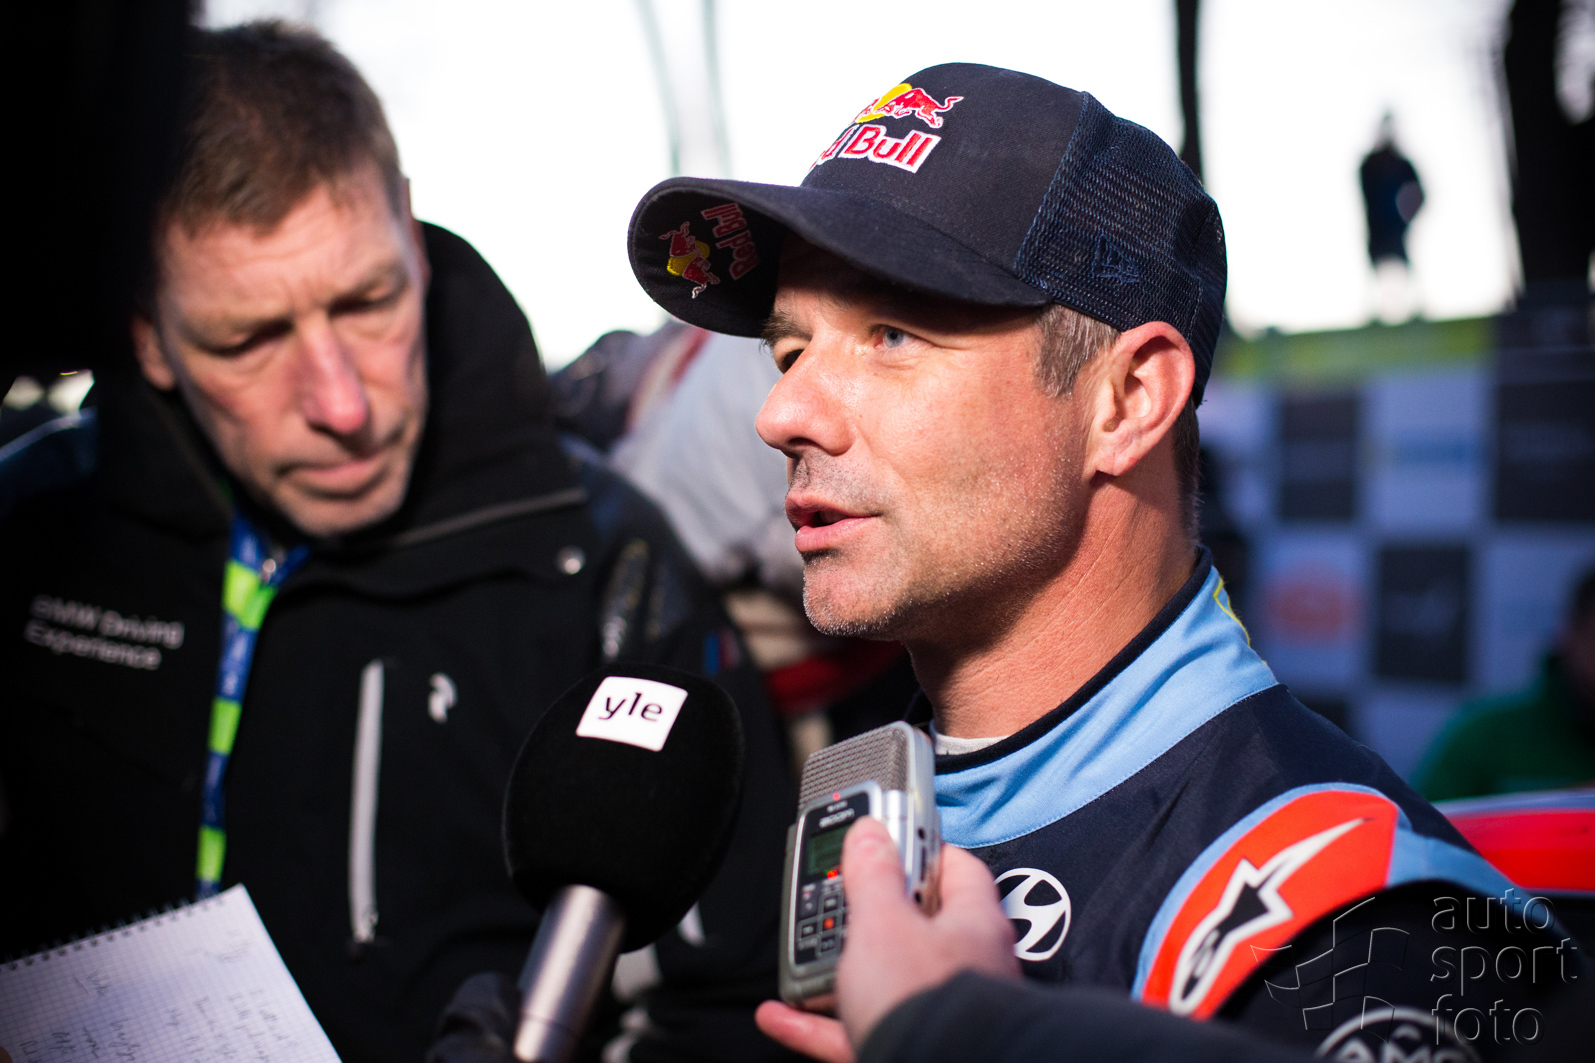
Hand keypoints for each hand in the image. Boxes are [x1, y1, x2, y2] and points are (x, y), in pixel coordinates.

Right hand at [755, 818, 1019, 1060]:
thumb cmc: (928, 1001)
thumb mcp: (883, 923)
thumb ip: (873, 876)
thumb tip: (870, 834)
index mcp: (975, 924)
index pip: (956, 868)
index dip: (920, 849)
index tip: (886, 839)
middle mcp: (969, 967)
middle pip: (916, 926)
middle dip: (871, 916)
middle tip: (837, 901)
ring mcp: (942, 1010)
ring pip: (885, 980)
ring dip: (838, 971)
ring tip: (802, 960)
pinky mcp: (915, 1046)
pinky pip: (861, 1026)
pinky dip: (820, 1023)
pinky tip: (785, 1015)